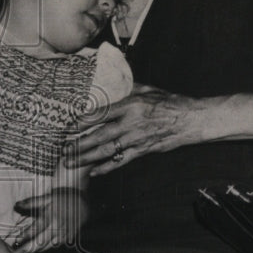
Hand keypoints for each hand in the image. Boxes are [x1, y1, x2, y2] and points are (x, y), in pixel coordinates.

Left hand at [8, 188, 87, 252]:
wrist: (82, 205)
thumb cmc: (62, 200)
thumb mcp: (47, 198)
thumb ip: (32, 202)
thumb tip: (17, 204)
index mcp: (50, 217)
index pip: (35, 229)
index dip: (25, 235)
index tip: (16, 240)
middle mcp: (56, 228)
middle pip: (39, 242)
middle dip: (26, 249)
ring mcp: (62, 236)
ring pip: (45, 247)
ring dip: (33, 250)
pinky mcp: (66, 240)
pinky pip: (52, 246)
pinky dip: (42, 248)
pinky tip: (35, 248)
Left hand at [63, 84, 209, 175]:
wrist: (190, 119)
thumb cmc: (167, 102)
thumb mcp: (145, 89)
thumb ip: (124, 87)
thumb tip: (105, 81)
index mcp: (130, 105)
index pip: (99, 114)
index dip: (80, 121)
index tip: (66, 126)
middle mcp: (131, 123)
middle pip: (99, 135)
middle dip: (78, 144)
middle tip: (62, 149)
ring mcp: (137, 139)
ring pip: (107, 151)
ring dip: (87, 158)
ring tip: (71, 162)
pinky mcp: (143, 150)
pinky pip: (122, 161)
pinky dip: (107, 167)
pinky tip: (93, 172)